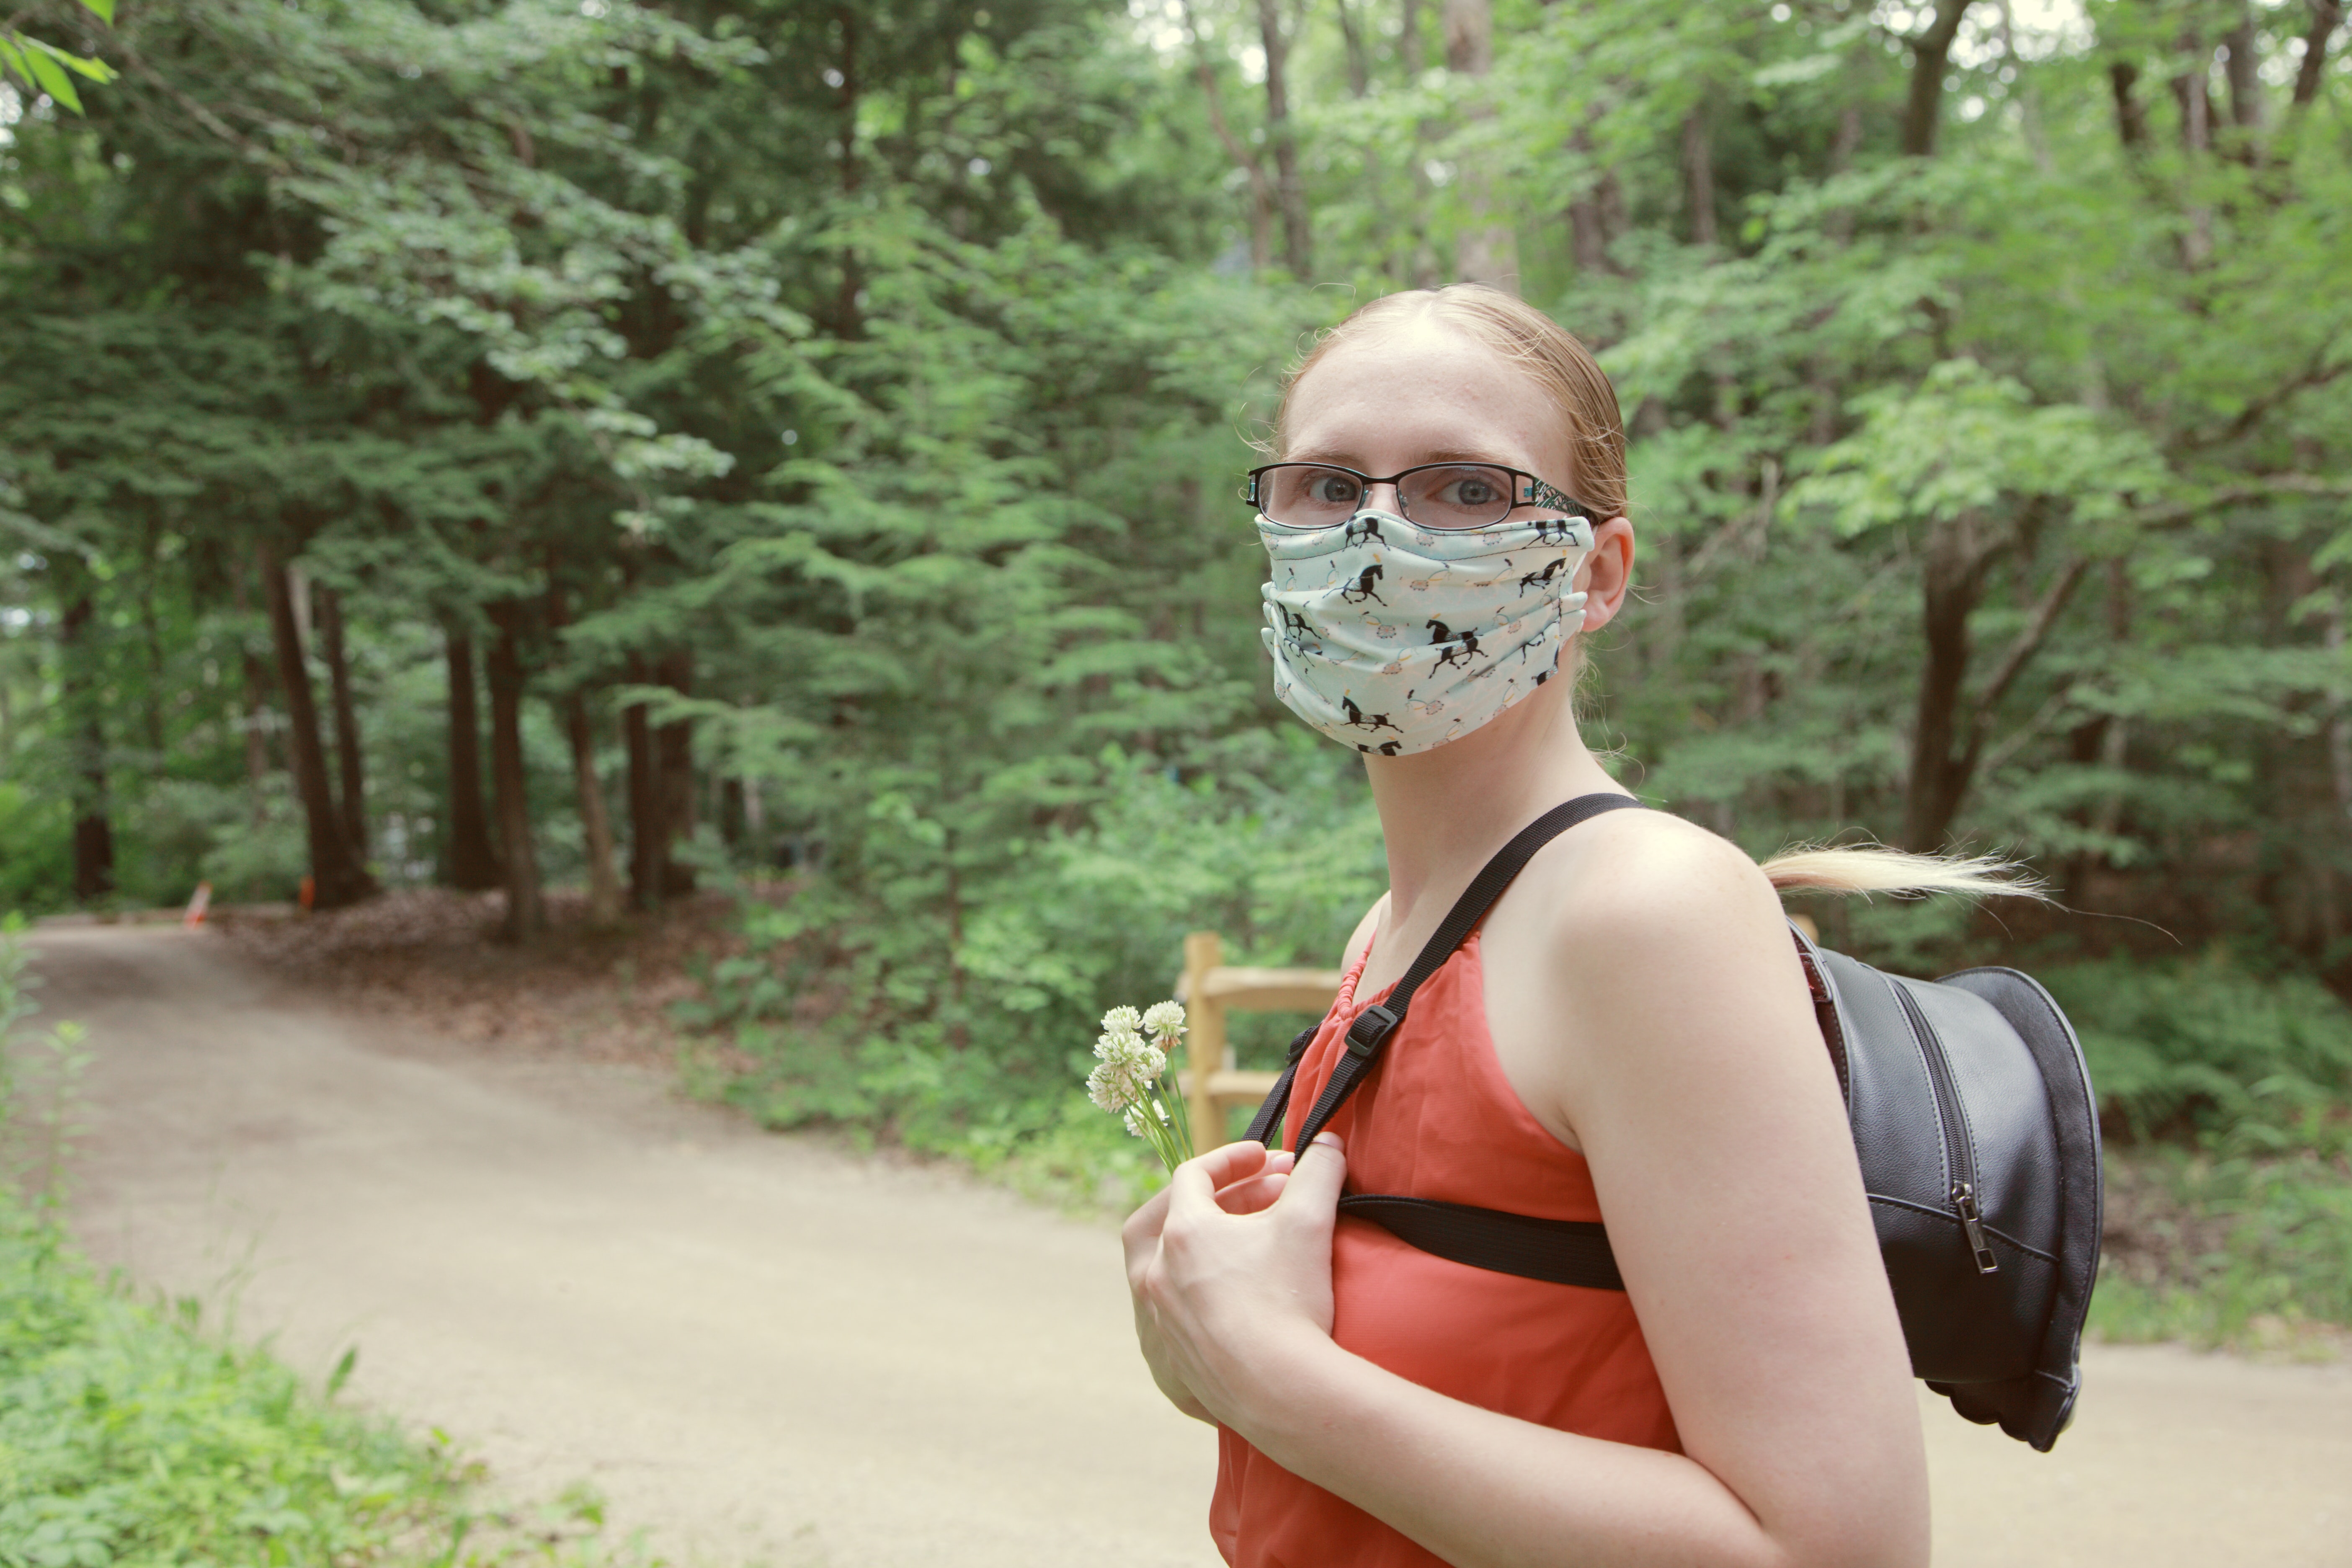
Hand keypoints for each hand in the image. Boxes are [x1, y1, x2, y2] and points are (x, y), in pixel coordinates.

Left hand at [1128, 1134, 1347, 1430]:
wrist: (1281, 1392)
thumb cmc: (1289, 1300)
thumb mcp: (1310, 1221)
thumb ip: (1319, 1172)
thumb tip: (1328, 1141)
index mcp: (1181, 1234)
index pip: (1194, 1175)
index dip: (1231, 1160)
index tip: (1266, 1160)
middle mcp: (1155, 1275)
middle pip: (1166, 1219)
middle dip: (1210, 1199)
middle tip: (1254, 1196)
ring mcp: (1158, 1323)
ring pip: (1161, 1271)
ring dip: (1196, 1249)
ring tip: (1239, 1244)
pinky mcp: (1170, 1365)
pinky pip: (1169, 1321)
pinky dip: (1192, 1301)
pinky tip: (1227, 1301)